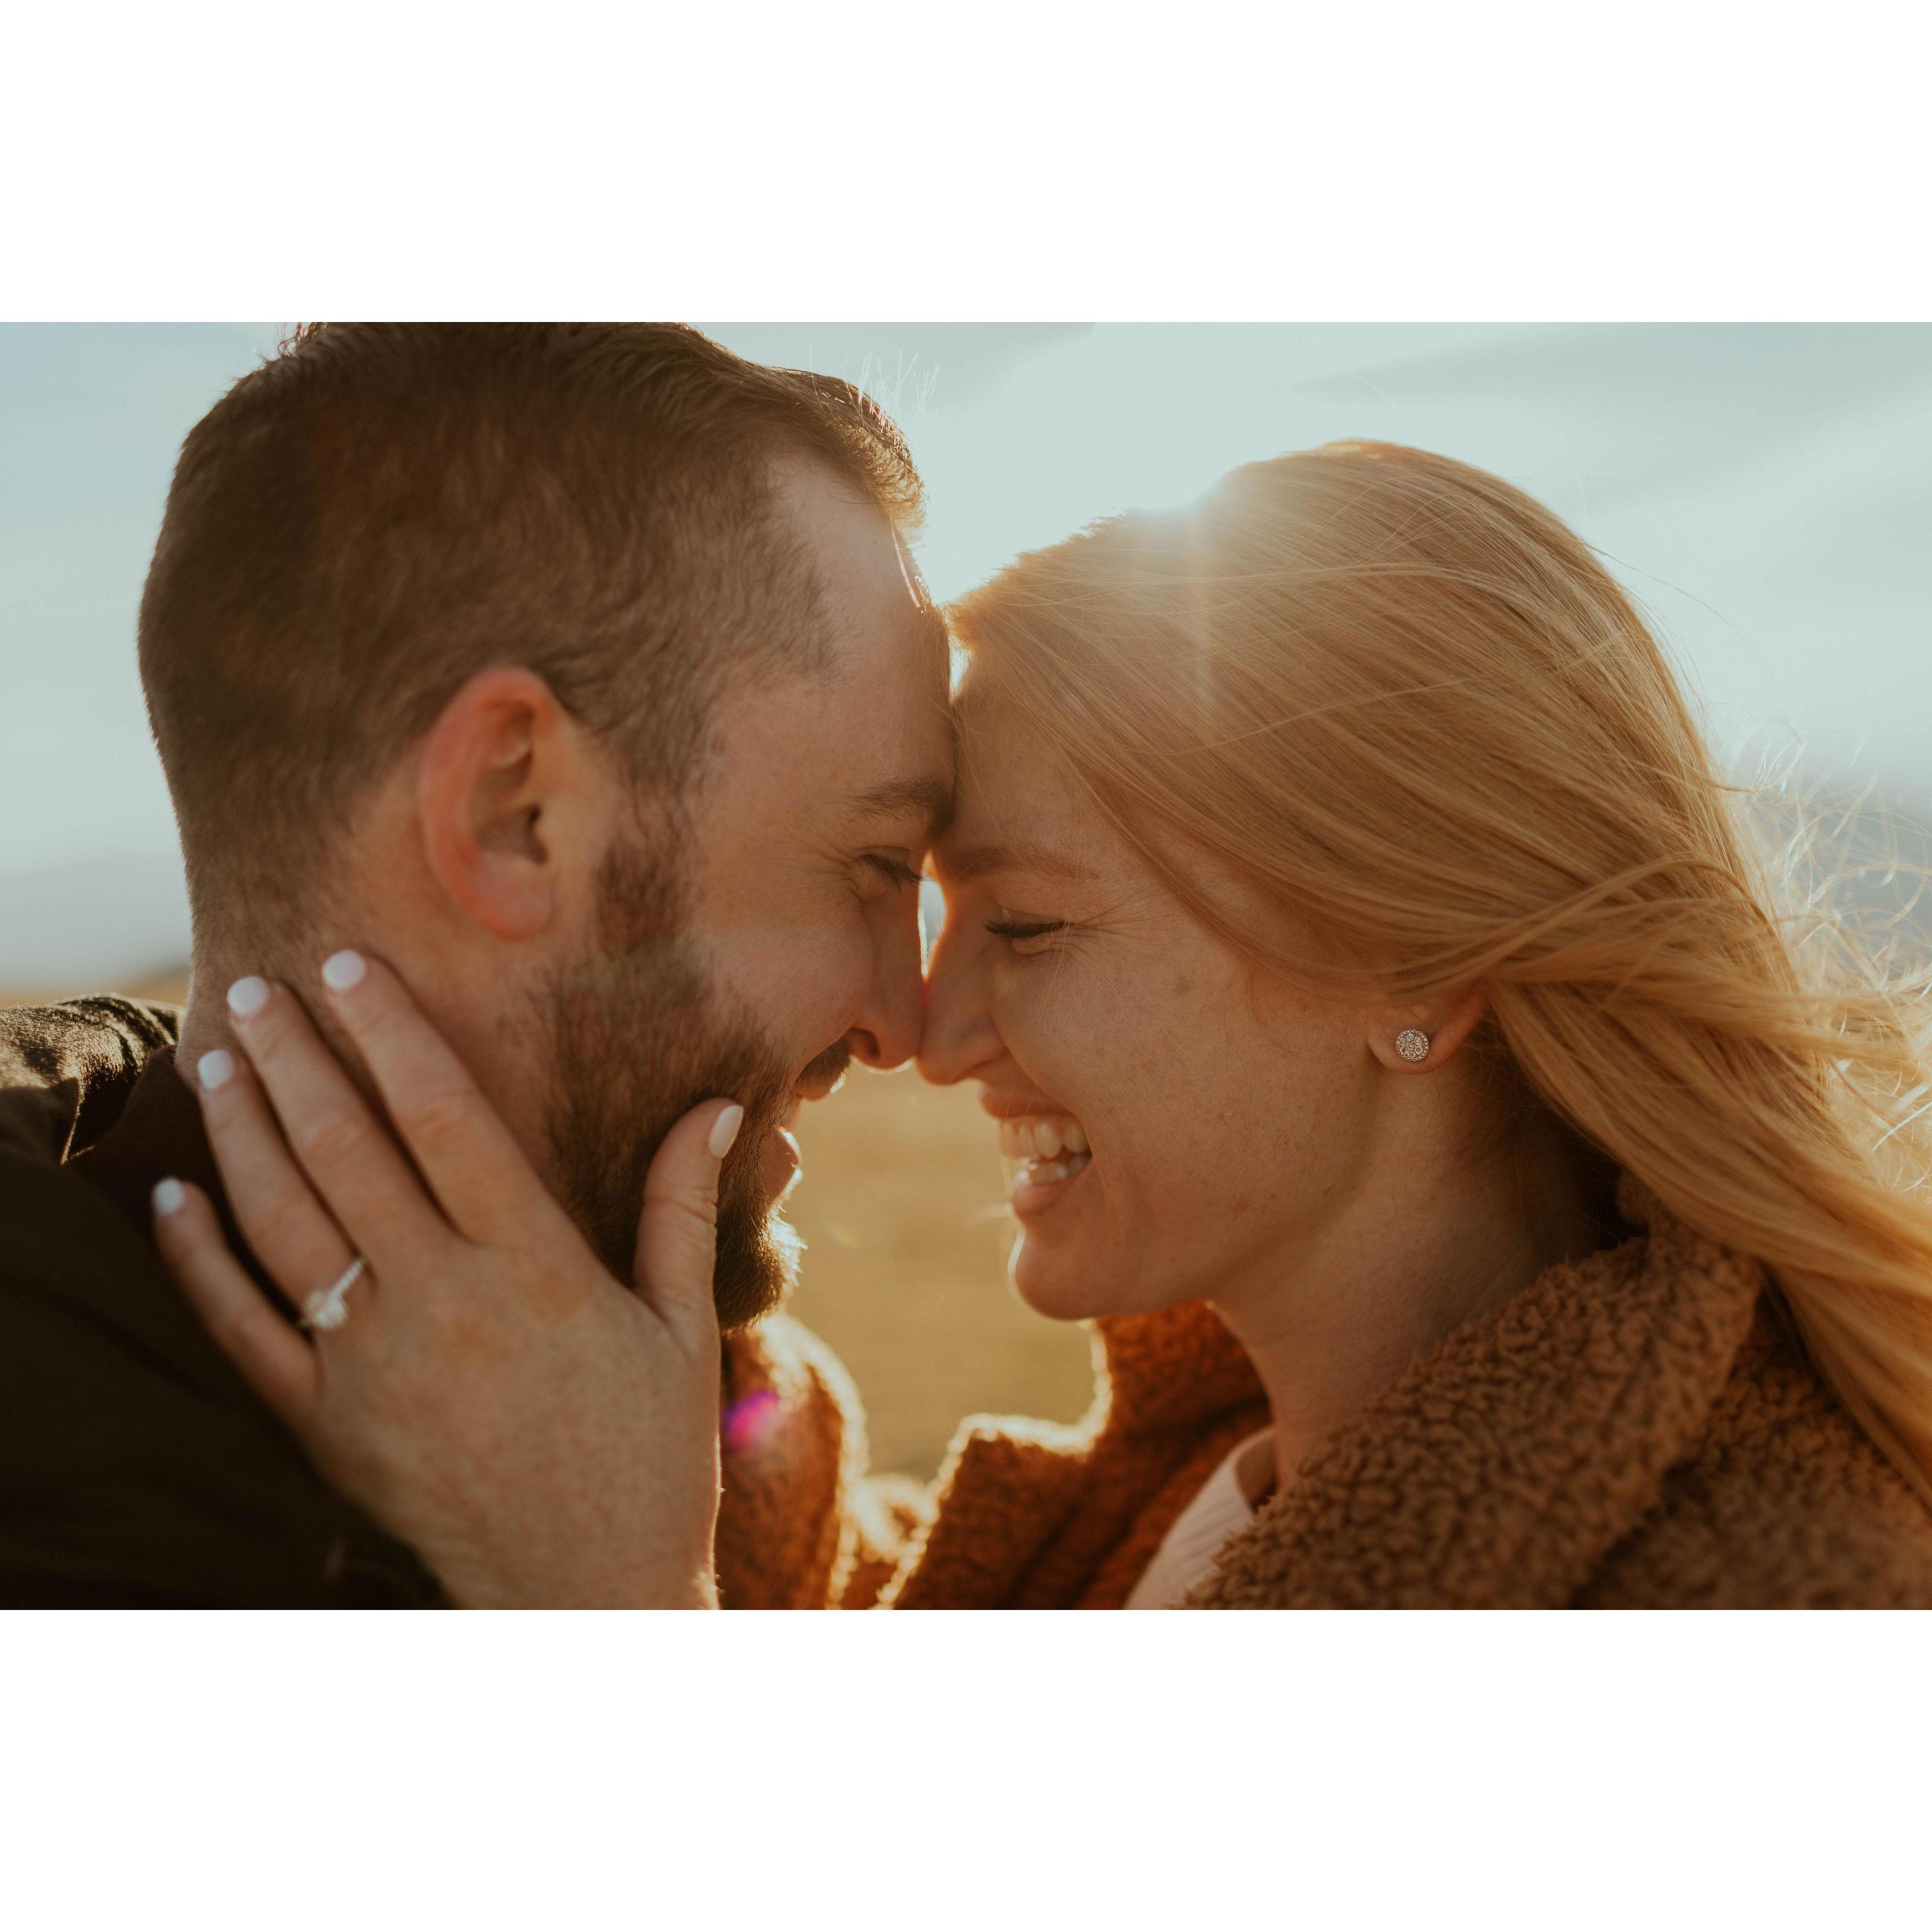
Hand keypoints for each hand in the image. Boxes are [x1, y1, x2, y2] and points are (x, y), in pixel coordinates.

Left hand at [154, 951, 735, 1607]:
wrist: (586, 1597)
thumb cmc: (649, 1454)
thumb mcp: (682, 1324)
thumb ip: (682, 1206)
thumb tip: (718, 1105)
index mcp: (535, 1268)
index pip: (444, 1117)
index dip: (390, 1031)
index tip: (348, 967)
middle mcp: (444, 1304)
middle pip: (347, 1151)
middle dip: (295, 1057)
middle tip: (253, 985)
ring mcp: (374, 1368)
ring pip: (285, 1224)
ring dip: (241, 1132)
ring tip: (214, 1059)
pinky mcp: (326, 1430)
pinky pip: (242, 1332)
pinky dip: (198, 1260)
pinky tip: (173, 1195)